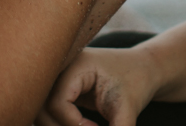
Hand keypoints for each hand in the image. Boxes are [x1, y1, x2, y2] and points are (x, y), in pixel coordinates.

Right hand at [37, 47, 161, 125]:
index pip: (57, 102)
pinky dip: (57, 124)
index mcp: (76, 64)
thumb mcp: (127, 109)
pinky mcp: (61, 88)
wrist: (144, 69)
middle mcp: (61, 68)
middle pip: (41, 107)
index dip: (73, 124)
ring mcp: (58, 77)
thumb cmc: (137, 82)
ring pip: (40, 111)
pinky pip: (47, 111)